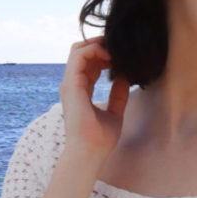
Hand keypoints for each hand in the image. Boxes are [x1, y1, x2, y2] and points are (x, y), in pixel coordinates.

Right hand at [59, 36, 130, 162]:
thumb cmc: (100, 139)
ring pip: (79, 49)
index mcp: (80, 90)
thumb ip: (118, 96)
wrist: (90, 152)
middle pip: (82, 52)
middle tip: (120, 47)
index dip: (104, 54)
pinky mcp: (71, 83)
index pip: (89, 64)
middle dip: (100, 45)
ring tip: (116, 49)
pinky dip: (95, 49)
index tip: (122, 56)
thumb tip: (126, 78)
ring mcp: (70, 83)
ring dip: (98, 44)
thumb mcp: (114, 113)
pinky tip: (111, 56)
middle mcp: (72, 84)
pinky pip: (79, 55)